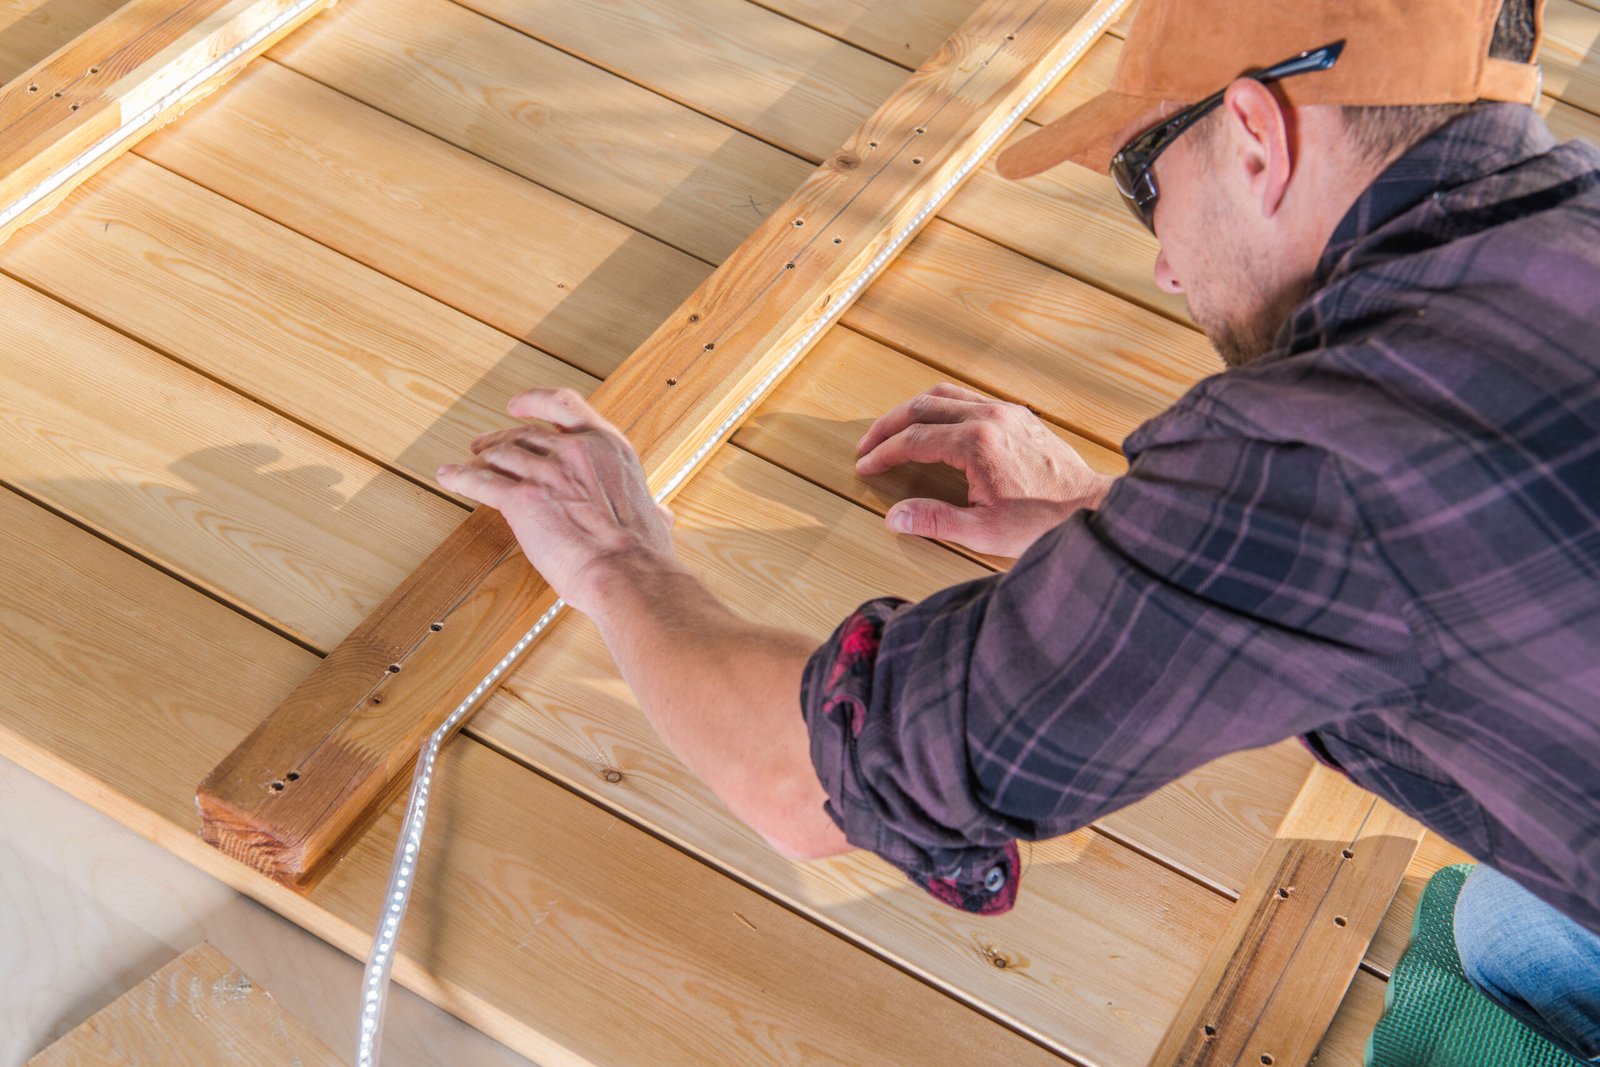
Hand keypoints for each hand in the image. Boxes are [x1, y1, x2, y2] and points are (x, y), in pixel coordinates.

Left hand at [437, 388, 677, 614]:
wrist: (628, 573)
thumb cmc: (642, 553)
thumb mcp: (655, 518)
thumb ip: (652, 509)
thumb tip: (662, 515)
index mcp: (608, 447)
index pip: (565, 405)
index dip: (535, 401)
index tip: (517, 405)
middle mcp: (575, 450)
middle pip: (524, 433)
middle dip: (500, 437)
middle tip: (485, 445)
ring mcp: (546, 472)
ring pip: (501, 455)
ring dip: (480, 457)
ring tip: (469, 462)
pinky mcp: (521, 498)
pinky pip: (481, 482)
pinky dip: (461, 478)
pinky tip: (450, 477)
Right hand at [855, 382, 1114, 556]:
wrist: (1092, 507)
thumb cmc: (1043, 522)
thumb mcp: (984, 532)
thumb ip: (934, 520)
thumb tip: (893, 516)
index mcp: (977, 443)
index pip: (914, 439)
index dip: (883, 453)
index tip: (864, 466)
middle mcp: (990, 417)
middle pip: (923, 406)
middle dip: (888, 425)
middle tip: (866, 445)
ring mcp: (1006, 411)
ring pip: (945, 394)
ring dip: (912, 410)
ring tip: (892, 430)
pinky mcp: (1018, 415)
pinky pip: (968, 398)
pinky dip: (940, 406)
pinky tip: (933, 425)